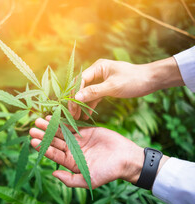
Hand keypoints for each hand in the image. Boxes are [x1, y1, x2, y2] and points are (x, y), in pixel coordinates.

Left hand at [29, 117, 153, 188]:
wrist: (126, 158)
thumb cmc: (108, 172)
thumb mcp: (89, 180)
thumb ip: (71, 180)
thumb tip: (53, 174)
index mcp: (70, 163)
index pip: (54, 154)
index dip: (44, 148)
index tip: (34, 141)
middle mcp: (71, 151)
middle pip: (54, 142)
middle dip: (43, 135)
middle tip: (32, 129)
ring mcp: (77, 141)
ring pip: (60, 133)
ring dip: (50, 127)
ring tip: (39, 120)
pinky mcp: (84, 131)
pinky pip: (70, 125)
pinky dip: (61, 121)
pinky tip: (52, 116)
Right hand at [69, 57, 183, 118]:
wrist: (151, 80)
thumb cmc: (134, 80)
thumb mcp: (113, 87)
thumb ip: (94, 92)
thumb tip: (76, 97)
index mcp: (98, 67)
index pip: (80, 80)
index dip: (74, 94)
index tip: (71, 107)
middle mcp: (97, 72)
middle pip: (80, 87)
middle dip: (75, 100)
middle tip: (72, 114)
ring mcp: (101, 80)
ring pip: (86, 93)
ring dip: (82, 104)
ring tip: (77, 117)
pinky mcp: (106, 87)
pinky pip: (94, 96)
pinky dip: (90, 105)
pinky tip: (86, 115)